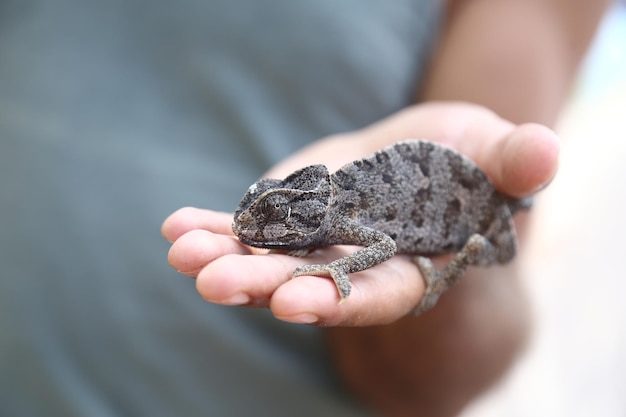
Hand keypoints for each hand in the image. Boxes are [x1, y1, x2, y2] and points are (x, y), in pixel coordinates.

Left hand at [162, 102, 557, 325]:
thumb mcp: (494, 154)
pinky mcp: (291, 216)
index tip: (296, 304)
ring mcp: (317, 243)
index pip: (374, 294)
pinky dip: (214, 227)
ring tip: (183, 254)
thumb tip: (546, 152)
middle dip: (263, 286)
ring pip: (268, 261)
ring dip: (225, 259)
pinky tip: (177, 226)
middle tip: (214, 282)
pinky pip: (249, 227)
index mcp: (408, 265)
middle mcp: (355, 264)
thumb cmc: (469, 159)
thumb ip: (512, 162)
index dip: (338, 299)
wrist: (424, 151)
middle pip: (307, 284)